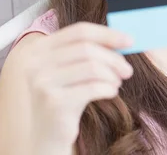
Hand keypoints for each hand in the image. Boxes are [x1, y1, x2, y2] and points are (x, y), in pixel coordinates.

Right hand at [21, 22, 133, 150]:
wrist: (47, 134)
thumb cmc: (66, 96)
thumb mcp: (72, 69)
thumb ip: (89, 50)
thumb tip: (123, 39)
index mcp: (39, 48)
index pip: (80, 30)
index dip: (107, 34)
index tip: (130, 41)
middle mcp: (36, 62)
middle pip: (87, 48)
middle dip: (114, 58)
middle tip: (128, 70)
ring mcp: (42, 82)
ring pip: (92, 67)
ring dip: (112, 75)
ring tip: (117, 83)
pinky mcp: (53, 102)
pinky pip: (93, 88)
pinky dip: (109, 88)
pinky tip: (111, 92)